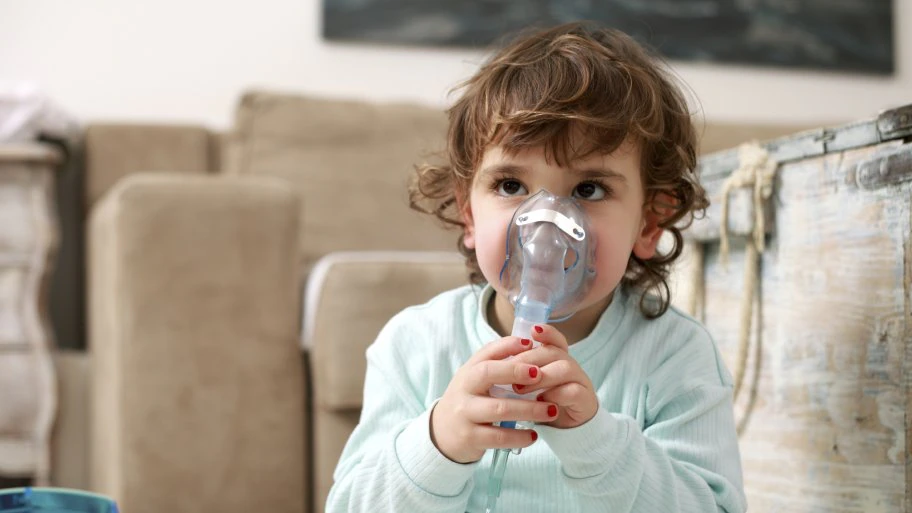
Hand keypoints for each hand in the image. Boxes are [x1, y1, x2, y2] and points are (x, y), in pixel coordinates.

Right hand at [430, 336, 559, 462]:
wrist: (443, 434)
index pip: (486, 353)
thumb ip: (496, 360)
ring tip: (552, 411)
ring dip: (529, 409)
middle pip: (487, 374)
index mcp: (468, 371)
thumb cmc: (468, 399)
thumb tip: (526, 343)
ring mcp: (465, 414)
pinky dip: (519, 436)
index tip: (530, 345)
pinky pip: (499, 437)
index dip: (507, 347)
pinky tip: (534, 435)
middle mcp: (463, 389)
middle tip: (541, 375)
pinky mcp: (470, 438)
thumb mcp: (475, 378)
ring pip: (499, 409)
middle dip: (515, 371)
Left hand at [513, 324, 598, 428]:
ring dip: (541, 376)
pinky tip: (540, 401)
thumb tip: (494, 364)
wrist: (565, 430)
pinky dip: (555, 395)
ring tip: (519, 389)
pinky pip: (573, 391)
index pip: (555, 339)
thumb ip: (518, 373)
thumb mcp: (528, 386)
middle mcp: (571, 367)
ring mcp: (581, 382)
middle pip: (554, 352)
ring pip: (565, 368)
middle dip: (529, 359)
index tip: (532, 330)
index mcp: (557, 359)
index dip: (546, 333)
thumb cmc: (542, 403)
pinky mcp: (585, 401)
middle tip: (509, 372)